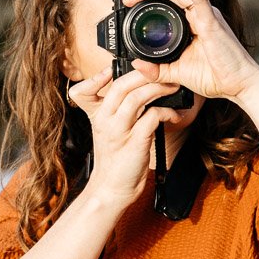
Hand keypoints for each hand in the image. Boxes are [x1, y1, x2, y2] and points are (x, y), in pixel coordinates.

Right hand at [68, 64, 183, 208]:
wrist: (112, 188)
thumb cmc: (115, 158)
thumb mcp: (109, 130)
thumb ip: (118, 110)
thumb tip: (141, 89)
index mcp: (97, 116)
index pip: (85, 90)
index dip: (97, 77)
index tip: (115, 70)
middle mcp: (104, 121)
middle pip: (120, 86)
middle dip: (143, 74)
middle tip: (162, 71)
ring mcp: (118, 132)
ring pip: (136, 98)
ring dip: (158, 89)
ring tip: (173, 87)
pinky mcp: (134, 143)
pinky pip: (151, 118)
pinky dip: (166, 112)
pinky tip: (173, 115)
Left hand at [122, 0, 258, 101]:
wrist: (239, 86)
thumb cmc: (216, 77)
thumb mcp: (177, 74)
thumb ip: (157, 70)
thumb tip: (137, 64)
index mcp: (194, 24)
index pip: (169, 3)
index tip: (131, 4)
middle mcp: (201, 15)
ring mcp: (207, 16)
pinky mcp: (212, 22)